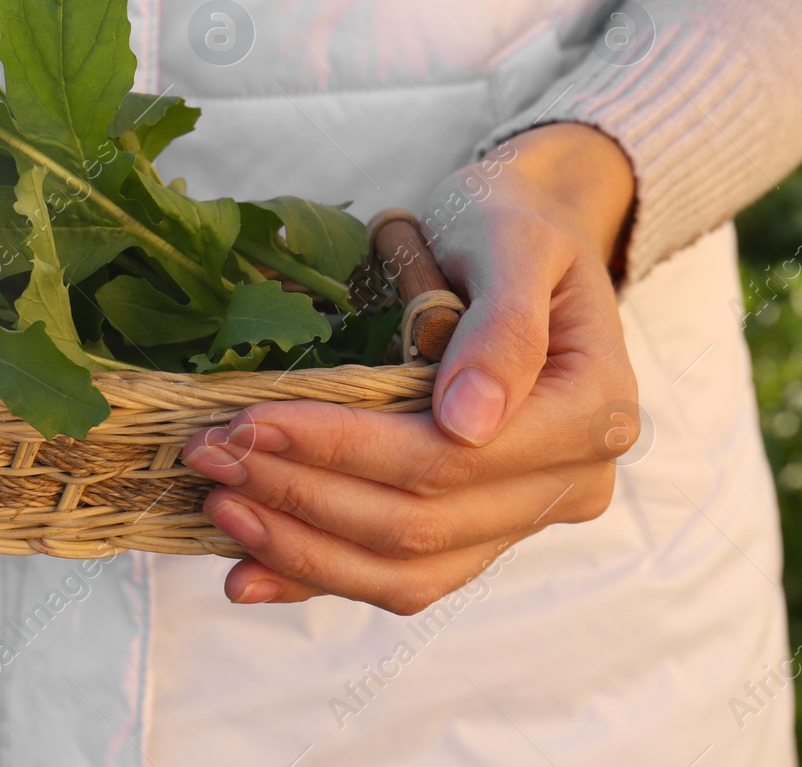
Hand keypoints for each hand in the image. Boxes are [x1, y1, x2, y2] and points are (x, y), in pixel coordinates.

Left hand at [182, 123, 640, 612]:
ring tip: (217, 504)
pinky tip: (248, 573)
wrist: (529, 238)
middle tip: (210, 454)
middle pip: (419, 523)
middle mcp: (569, 484)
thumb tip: (467, 424)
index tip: (253, 422)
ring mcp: (523, 516)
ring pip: (406, 568)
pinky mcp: (478, 529)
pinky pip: (401, 575)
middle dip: (302, 494)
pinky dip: (320, 576)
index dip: (344, 449)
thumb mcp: (514, 240)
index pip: (449, 460)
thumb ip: (503, 328)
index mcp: (591, 415)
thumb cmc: (514, 225)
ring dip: (301, 546)